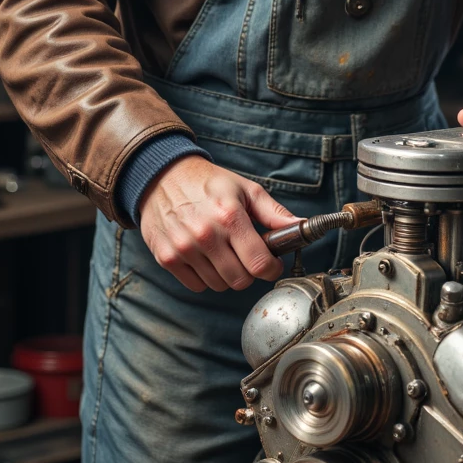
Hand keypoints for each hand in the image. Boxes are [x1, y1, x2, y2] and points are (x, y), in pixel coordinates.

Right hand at [139, 155, 298, 292]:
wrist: (161, 176)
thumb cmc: (207, 183)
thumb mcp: (245, 190)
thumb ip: (274, 213)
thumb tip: (302, 226)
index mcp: (229, 216)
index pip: (259, 263)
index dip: (272, 269)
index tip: (272, 264)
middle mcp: (205, 234)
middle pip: (240, 280)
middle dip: (249, 272)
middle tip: (246, 256)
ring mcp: (183, 248)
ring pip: (219, 285)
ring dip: (226, 275)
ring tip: (223, 252)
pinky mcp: (166, 258)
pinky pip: (196, 286)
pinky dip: (205, 277)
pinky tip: (205, 257)